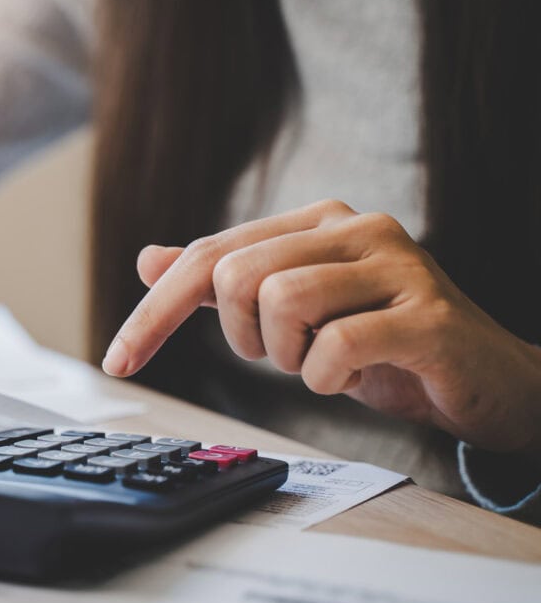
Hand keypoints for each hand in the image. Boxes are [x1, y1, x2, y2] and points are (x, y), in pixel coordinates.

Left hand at [102, 199, 540, 458]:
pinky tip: (357, 377)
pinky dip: (328, 380)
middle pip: (234, 275)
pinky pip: (334, 348)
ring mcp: (395, 264)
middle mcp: (353, 227)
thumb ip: (224, 284)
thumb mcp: (292, 314)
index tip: (118, 362)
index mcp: (315, 222)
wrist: (484, 380)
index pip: (207, 256)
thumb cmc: (382, 345)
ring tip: (326, 364)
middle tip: (288, 355)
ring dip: (288, 358)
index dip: (153, 313)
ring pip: (280, 302)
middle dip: (244, 337)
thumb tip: (149, 260)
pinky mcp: (426, 314)